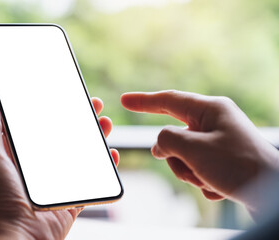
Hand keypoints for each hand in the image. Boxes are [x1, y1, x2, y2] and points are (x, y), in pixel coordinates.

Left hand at [0, 92, 118, 239]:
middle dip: (80, 119)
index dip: (54, 108)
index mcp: (21, 156)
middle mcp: (41, 168)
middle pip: (65, 138)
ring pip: (82, 155)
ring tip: (105, 123)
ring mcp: (58, 183)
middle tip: (93, 103)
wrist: (20, 239)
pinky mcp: (72, 198)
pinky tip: (111, 153)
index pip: (40, 126)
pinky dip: (105, 167)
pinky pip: (92, 180)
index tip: (66, 92)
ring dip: (95, 138)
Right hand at [121, 90, 278, 212]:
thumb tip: (158, 146)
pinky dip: (202, 180)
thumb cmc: (239, 166)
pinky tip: (220, 186)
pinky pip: (197, 167)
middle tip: (191, 168)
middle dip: (177, 157)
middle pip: (175, 135)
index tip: (124, 100)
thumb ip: (166, 140)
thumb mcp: (194, 149)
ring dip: (189, 172)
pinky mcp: (222, 159)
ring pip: (183, 154)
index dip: (143, 101)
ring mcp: (218, 141)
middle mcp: (214, 122)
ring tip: (209, 179)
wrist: (275, 195)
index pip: (168, 100)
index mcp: (210, 110)